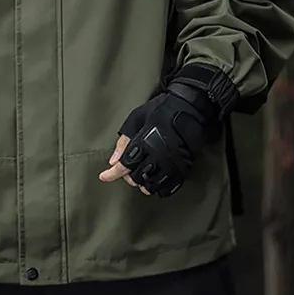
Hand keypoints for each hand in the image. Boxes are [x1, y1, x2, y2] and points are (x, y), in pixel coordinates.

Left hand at [98, 88, 214, 196]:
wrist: (190, 107)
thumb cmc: (161, 109)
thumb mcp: (137, 118)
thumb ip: (124, 140)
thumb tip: (113, 161)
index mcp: (146, 142)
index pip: (126, 164)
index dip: (113, 173)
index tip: (103, 177)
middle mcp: (159, 156)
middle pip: (137, 177)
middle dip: (128, 175)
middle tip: (127, 167)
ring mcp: (172, 164)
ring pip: (152, 185)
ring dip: (142, 182)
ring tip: (141, 172)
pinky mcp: (183, 168)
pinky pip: (168, 188)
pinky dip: (158, 187)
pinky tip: (154, 178)